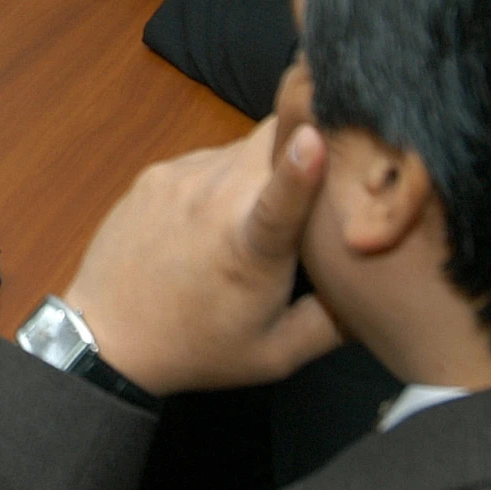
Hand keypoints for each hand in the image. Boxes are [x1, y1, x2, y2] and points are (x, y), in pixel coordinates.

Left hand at [59, 117, 341, 396]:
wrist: (107, 336)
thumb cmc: (198, 350)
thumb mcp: (277, 354)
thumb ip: (336, 320)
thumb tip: (382, 286)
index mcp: (248, 247)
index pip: (282, 196)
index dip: (303, 165)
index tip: (316, 135)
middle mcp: (213, 200)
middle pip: (276, 139)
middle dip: (309, 141)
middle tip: (328, 169)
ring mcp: (180, 178)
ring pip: (245, 146)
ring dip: (264, 166)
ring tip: (260, 210)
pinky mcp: (157, 171)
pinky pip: (210, 157)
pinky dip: (226, 176)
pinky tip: (217, 217)